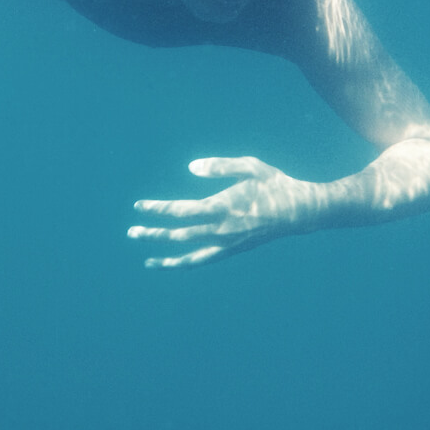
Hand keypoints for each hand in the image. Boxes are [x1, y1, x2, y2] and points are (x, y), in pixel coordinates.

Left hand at [128, 156, 317, 268]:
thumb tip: (191, 167)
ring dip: (166, 257)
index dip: (157, 209)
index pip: (181, 211)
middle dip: (153, 234)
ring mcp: (227, 244)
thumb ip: (219, 166)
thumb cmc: (274, 185)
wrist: (298, 212)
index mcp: (222, 207)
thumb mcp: (250, 166)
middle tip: (131, 232)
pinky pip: (205, 261)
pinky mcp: (233, 251)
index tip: (139, 207)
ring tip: (147, 259)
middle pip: (179, 235)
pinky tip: (174, 263)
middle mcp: (221, 229)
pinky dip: (186, 264)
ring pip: (190, 255)